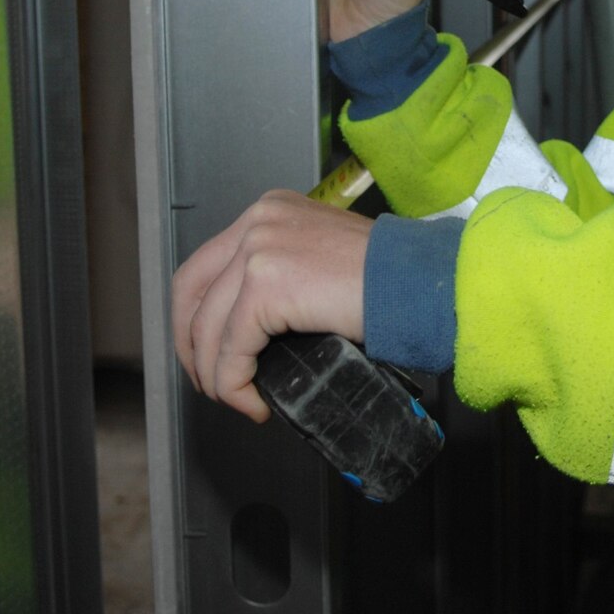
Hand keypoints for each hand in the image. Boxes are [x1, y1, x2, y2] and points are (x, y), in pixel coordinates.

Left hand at [171, 190, 371, 421]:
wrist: (423, 282)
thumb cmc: (391, 279)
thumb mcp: (323, 260)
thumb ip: (285, 276)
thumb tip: (254, 329)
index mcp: (270, 212)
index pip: (207, 264)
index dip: (196, 315)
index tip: (210, 351)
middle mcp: (258, 220)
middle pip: (190, 288)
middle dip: (190, 344)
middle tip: (210, 381)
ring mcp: (258, 249)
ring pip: (207, 326)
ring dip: (214, 373)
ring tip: (238, 399)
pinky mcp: (266, 285)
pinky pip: (232, 348)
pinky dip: (233, 383)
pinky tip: (253, 401)